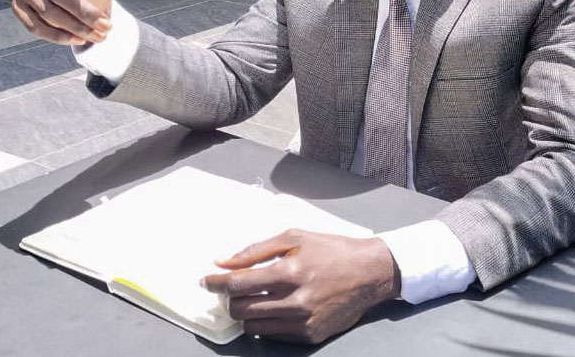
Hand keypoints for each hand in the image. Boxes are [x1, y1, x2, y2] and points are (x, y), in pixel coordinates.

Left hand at [202, 229, 399, 343]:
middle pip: (241, 309)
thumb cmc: (331, 250)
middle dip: (230, 299)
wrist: (369, 273)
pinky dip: (266, 323)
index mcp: (290, 271)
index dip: (216, 283)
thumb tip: (223, 262)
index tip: (205, 281)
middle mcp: (296, 300)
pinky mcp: (310, 336)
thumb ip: (255, 251)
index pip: (239, 284)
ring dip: (247, 313)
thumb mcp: (294, 238)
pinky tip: (275, 308)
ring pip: (253, 327)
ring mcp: (303, 322)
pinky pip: (272, 335)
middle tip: (232, 289)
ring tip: (254, 299)